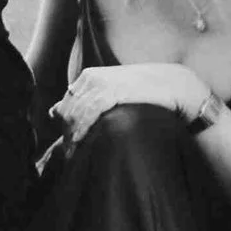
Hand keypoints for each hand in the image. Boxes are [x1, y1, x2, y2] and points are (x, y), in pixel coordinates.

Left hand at [48, 63, 210, 152]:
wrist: (177, 86)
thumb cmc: (146, 93)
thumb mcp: (113, 94)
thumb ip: (87, 101)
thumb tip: (53, 112)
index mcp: (88, 76)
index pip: (66, 103)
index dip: (64, 125)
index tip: (66, 144)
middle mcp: (91, 77)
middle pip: (68, 108)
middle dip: (66, 132)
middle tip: (69, 153)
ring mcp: (101, 83)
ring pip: (76, 111)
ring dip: (72, 134)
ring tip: (73, 153)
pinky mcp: (114, 90)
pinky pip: (90, 111)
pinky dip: (83, 128)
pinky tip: (80, 142)